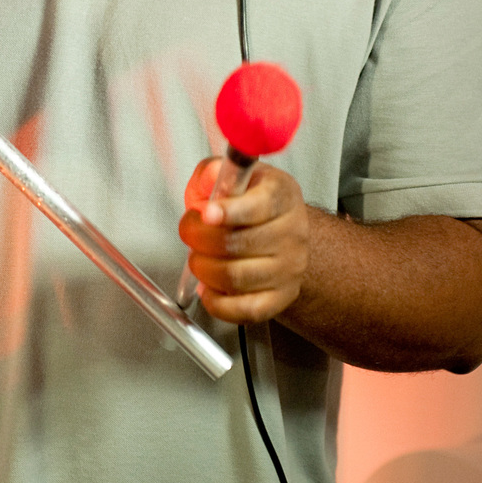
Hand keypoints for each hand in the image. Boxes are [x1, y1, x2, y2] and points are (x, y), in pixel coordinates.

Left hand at [179, 159, 309, 324]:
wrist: (279, 234)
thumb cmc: (250, 206)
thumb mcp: (232, 177)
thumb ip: (213, 172)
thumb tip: (210, 177)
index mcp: (281, 195)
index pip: (259, 206)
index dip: (228, 211)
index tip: (206, 213)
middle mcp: (291, 232)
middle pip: (237, 244)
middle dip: (198, 239)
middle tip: (190, 232)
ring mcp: (289, 268)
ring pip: (234, 277)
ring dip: (203, 269)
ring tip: (199, 258)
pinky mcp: (280, 298)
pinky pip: (243, 310)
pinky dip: (216, 302)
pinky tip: (209, 286)